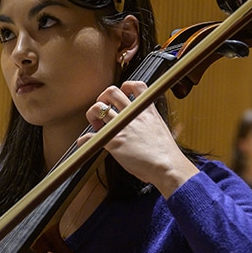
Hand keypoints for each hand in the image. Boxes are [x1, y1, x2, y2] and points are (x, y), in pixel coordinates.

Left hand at [79, 80, 198, 196]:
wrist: (167, 166)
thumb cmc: (166, 154)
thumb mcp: (160, 129)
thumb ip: (149, 122)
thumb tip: (142, 127)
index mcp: (146, 111)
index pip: (136, 86)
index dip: (126, 86)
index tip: (122, 93)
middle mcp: (132, 115)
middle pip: (111, 92)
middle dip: (103, 97)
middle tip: (103, 108)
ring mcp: (121, 126)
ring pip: (98, 108)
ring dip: (92, 115)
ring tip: (95, 124)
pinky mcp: (113, 141)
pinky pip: (91, 136)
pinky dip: (84, 139)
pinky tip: (85, 142)